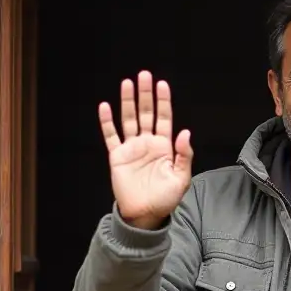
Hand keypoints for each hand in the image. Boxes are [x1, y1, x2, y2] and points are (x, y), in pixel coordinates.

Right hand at [99, 71, 192, 228]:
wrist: (145, 214)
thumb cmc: (166, 198)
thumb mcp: (181, 178)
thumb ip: (184, 155)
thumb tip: (184, 131)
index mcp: (165, 147)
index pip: (164, 119)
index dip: (163, 102)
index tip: (162, 84)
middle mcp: (148, 144)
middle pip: (146, 113)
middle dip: (145, 95)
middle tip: (144, 75)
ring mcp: (132, 148)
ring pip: (128, 120)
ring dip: (128, 102)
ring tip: (127, 83)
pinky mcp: (117, 156)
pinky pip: (111, 136)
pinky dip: (107, 122)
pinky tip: (105, 106)